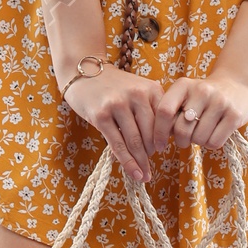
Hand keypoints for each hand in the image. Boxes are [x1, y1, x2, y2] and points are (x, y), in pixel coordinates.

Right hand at [64, 65, 161, 181]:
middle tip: (150, 166)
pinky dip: (127, 162)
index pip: (164, 121)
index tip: (163, 151)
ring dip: (141, 162)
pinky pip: (118, 144)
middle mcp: (137, 95)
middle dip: (151, 154)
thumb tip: (161, 142)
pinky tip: (134, 173)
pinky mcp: (101, 115)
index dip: (164, 140)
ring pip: (135, 141)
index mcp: (151, 89)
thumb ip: (150, 109)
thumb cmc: (114, 87)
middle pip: (150, 133)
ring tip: (144, 174)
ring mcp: (118, 104)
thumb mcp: (138, 90)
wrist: (83, 72)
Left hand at [152, 69, 247, 154]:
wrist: (237, 85)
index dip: (158, 132)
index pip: (164, 111)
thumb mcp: (184, 96)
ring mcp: (220, 102)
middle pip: (181, 129)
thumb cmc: (203, 97)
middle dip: (181, 141)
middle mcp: (202, 91)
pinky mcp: (234, 115)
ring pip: (199, 139)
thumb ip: (170, 111)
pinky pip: (215, 142)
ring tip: (202, 131)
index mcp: (184, 85)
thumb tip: (159, 137)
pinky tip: (214, 133)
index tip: (159, 144)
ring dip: (198, 142)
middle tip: (185, 139)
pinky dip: (211, 144)